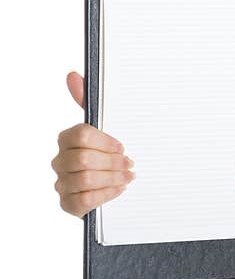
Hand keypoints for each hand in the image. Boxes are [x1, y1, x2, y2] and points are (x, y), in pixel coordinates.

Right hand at [52, 71, 135, 217]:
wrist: (115, 184)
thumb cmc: (108, 152)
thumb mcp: (105, 127)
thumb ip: (89, 101)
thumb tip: (73, 75)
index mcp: (67, 139)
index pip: (81, 135)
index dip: (105, 141)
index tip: (123, 145)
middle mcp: (60, 161)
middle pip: (83, 159)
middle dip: (112, 161)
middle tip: (130, 163)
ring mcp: (62, 183)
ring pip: (86, 179)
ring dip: (113, 178)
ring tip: (128, 176)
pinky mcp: (69, 204)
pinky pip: (85, 200)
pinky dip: (107, 194)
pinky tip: (119, 189)